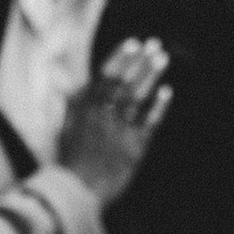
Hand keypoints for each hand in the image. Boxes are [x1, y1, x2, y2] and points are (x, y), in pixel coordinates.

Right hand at [61, 35, 169, 206]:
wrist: (77, 191)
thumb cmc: (71, 161)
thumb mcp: (65, 128)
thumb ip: (72, 105)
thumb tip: (72, 84)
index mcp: (85, 108)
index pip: (104, 75)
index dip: (120, 57)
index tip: (133, 42)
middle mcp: (102, 115)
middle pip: (124, 81)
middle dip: (139, 61)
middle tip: (154, 44)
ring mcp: (119, 131)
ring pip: (136, 97)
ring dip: (150, 76)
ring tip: (163, 59)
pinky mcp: (134, 148)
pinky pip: (148, 124)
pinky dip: (158, 107)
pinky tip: (168, 92)